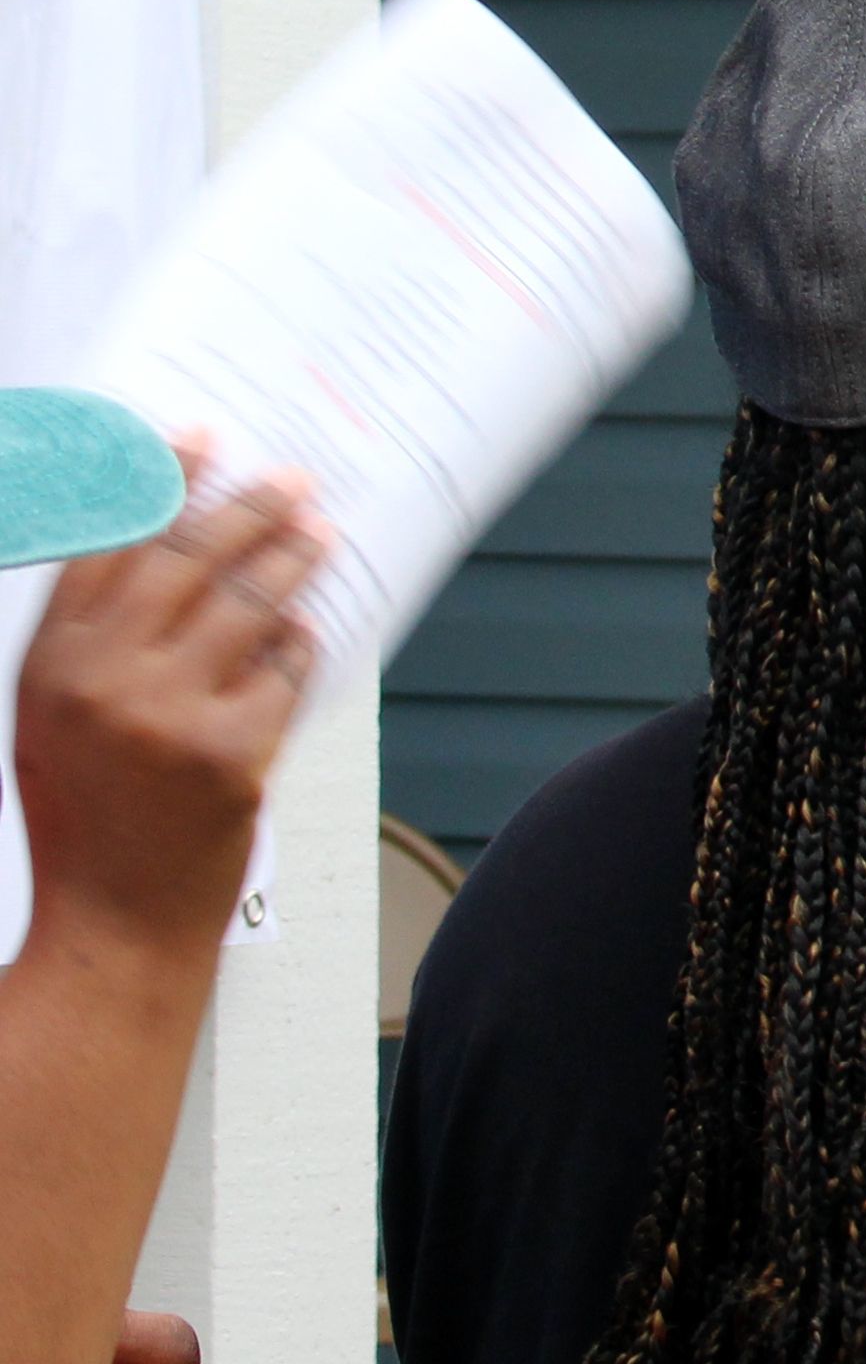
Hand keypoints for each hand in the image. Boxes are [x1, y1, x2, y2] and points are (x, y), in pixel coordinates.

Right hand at [14, 464, 324, 952]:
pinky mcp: (233, 748)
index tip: (197, 438)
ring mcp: (168, 713)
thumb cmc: (87, 820)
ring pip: (251, 602)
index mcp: (49, 665)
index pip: (106, 544)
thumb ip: (98, 640)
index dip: (155, 481)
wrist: (113, 924)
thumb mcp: (56, 720)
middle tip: (290, 479)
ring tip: (318, 534)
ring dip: (293, 558)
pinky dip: (300, 644)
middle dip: (246, 507)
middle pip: (187, 556)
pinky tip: (306, 634)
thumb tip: (173, 544)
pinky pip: (286, 667)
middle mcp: (102, 680)